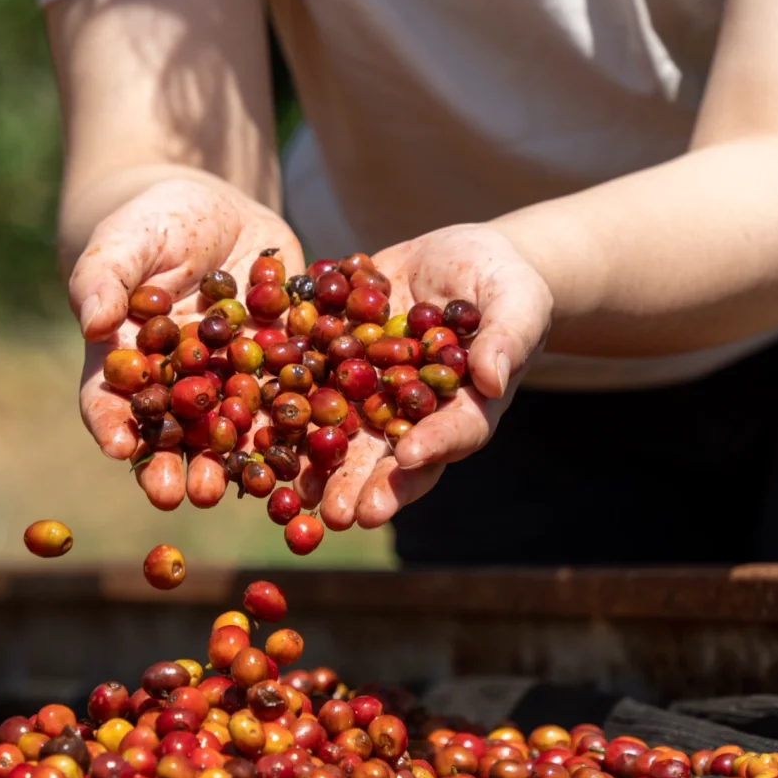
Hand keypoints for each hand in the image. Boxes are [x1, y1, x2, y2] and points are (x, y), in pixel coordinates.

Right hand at [70, 173, 302, 509]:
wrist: (219, 213)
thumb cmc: (154, 224)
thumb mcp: (126, 240)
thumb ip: (105, 277)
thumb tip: (92, 320)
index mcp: (130, 362)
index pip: (109, 400)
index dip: (110, 423)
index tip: (115, 446)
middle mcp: (178, 386)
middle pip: (171, 433)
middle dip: (174, 465)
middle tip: (176, 495)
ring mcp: (229, 384)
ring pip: (229, 433)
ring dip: (231, 466)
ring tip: (230, 492)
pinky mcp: (277, 371)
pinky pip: (287, 403)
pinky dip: (293, 430)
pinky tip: (299, 453)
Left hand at [304, 224, 552, 529]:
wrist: (461, 261)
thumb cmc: (507, 286)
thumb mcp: (518, 301)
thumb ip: (508, 337)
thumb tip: (494, 378)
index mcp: (463, 408)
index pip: (454, 433)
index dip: (433, 447)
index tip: (410, 459)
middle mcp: (412, 415)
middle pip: (391, 458)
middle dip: (365, 486)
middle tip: (343, 516)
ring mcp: (372, 396)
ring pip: (344, 439)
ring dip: (319, 471)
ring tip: (296, 499)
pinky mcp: (339, 366)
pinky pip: (311, 391)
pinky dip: (287, 415)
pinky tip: (259, 437)